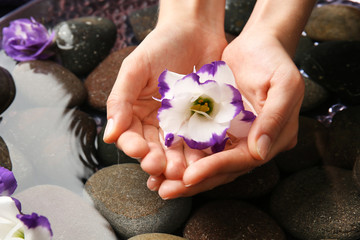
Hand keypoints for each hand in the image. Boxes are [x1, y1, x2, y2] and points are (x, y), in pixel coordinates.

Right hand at [104, 4, 227, 184]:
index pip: (131, 136)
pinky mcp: (202, 121)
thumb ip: (120, 100)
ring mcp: (181, 123)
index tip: (140, 151)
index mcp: (136, 112)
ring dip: (179, 162)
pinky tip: (202, 160)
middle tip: (162, 168)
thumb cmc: (161, 45)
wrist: (195, 30)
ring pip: (178, 149)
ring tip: (183, 171)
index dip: (133, 146)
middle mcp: (157, 122)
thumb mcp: (135, 69)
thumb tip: (109, 135)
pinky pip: (201, 139)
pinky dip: (201, 151)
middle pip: (154, 148)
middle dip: (157, 160)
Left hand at [154, 27, 303, 199]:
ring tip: (160, 184)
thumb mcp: (284, 84)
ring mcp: (238, 135)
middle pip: (224, 168)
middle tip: (166, 191)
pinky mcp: (221, 126)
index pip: (243, 160)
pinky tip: (165, 161)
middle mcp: (255, 142)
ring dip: (187, 174)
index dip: (216, 169)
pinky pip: (203, 144)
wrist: (259, 43)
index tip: (188, 177)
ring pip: (211, 161)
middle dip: (196, 181)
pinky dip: (186, 155)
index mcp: (274, 138)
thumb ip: (274, 118)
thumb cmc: (274, 60)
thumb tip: (259, 153)